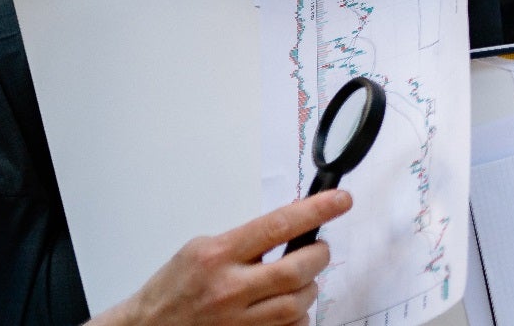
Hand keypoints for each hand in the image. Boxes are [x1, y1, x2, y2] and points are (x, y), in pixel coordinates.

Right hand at [94, 191, 351, 325]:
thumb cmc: (173, 288)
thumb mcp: (202, 249)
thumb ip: (245, 240)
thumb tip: (290, 227)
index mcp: (218, 255)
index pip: (278, 225)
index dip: (316, 210)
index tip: (340, 201)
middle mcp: (229, 289)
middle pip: (297, 271)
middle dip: (318, 256)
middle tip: (318, 250)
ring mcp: (237, 321)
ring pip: (298, 304)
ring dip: (308, 289)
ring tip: (297, 282)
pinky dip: (297, 317)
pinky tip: (284, 308)